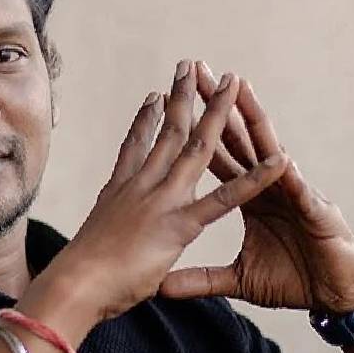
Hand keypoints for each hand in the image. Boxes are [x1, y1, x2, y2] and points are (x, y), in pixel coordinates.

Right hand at [42, 60, 288, 324]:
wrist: (75, 285)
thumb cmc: (79, 279)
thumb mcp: (93, 251)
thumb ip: (106, 240)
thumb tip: (100, 246)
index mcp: (119, 193)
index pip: (134, 149)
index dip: (144, 121)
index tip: (153, 96)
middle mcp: (141, 186)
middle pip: (166, 133)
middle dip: (180, 98)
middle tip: (189, 67)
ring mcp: (162, 200)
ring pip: (197, 147)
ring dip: (217, 112)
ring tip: (231, 81)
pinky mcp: (181, 224)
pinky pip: (227, 197)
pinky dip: (256, 178)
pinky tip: (279, 159)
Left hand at [157, 62, 353, 313]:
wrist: (337, 297)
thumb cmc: (295, 281)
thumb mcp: (240, 279)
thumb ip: (201, 279)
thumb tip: (161, 286)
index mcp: (250, 198)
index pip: (216, 158)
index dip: (193, 132)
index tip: (169, 105)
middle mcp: (270, 187)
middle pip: (238, 140)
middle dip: (217, 106)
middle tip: (196, 72)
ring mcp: (293, 194)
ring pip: (269, 151)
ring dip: (255, 121)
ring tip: (240, 90)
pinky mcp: (315, 212)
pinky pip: (300, 191)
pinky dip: (289, 176)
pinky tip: (281, 159)